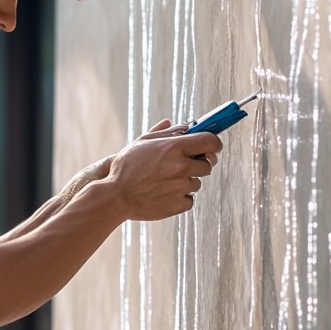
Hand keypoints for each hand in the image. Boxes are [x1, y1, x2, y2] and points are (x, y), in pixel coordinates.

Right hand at [105, 123, 222, 220]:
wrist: (115, 197)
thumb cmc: (126, 167)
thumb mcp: (142, 143)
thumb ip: (165, 132)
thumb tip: (180, 124)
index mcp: (174, 147)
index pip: (210, 141)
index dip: (215, 143)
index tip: (213, 146)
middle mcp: (181, 167)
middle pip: (208, 164)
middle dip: (199, 164)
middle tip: (184, 165)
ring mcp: (181, 187)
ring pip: (197, 183)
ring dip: (186, 182)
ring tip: (164, 182)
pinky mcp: (178, 205)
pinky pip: (189, 199)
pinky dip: (180, 198)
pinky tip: (163, 194)